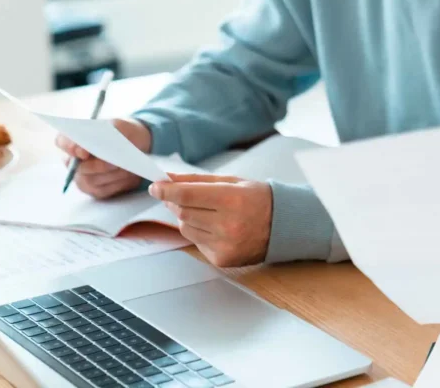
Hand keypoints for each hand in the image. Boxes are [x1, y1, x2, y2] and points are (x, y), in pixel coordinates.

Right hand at [56, 118, 149, 198]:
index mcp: (75, 139)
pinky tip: (130, 175)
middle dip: (99, 166)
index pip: (62, 141)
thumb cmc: (125, 133)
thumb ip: (111, 130)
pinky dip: (118, 183)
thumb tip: (103, 145)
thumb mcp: (121, 126)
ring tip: (128, 166)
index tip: (84, 152)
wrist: (138, 146)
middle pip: (78, 167)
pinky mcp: (96, 190)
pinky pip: (103, 190)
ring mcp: (83, 176)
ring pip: (92, 180)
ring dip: (112, 174)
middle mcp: (74, 160)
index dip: (70, 147)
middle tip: (115, 163)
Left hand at [149, 174, 272, 267]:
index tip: (155, 186)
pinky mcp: (222, 258)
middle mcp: (228, 225)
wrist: (284, 226)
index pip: (186, 196)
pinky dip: (199, 233)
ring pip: (185, 229)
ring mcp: (224, 244)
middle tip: (178, 196)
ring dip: (187, 218)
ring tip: (206, 212)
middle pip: (182, 212)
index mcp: (231, 199)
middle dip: (175, 202)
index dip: (166, 191)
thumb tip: (168, 179)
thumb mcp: (232, 182)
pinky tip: (216, 227)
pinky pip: (196, 243)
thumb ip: (198, 180)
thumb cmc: (259, 199)